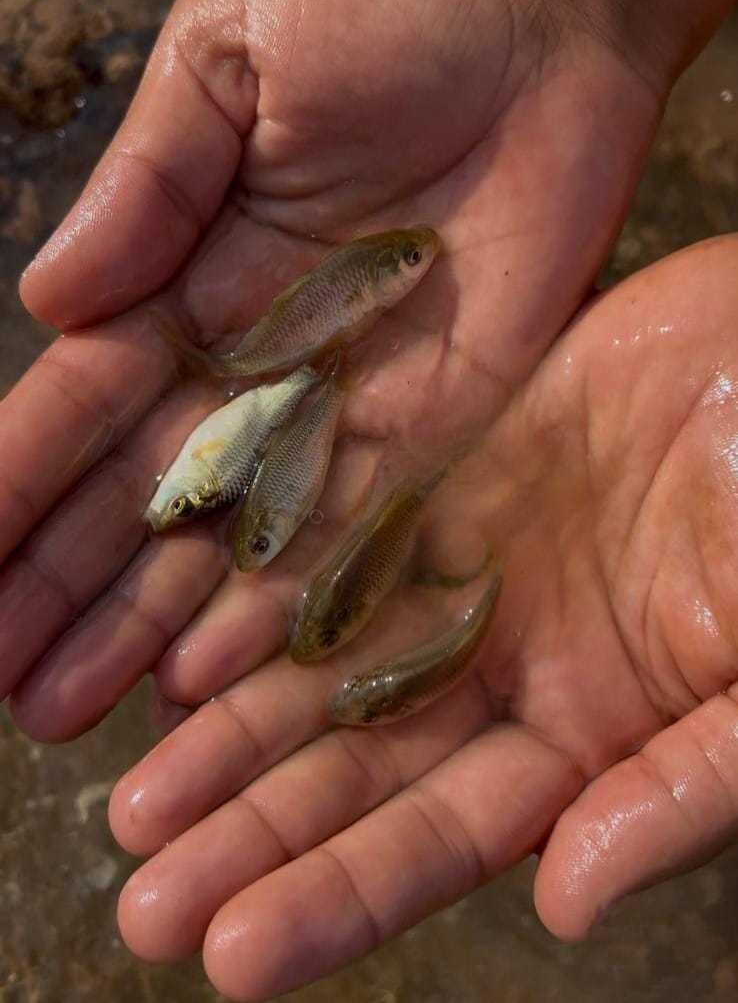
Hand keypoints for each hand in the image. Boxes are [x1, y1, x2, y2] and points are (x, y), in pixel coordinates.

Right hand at [3, 0, 659, 735]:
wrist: (549, 21)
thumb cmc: (385, 1)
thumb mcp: (233, 48)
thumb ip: (148, 176)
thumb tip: (48, 301)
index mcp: (182, 268)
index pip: (81, 402)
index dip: (16, 486)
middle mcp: (251, 356)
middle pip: (139, 493)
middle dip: (61, 585)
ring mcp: (343, 400)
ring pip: (228, 535)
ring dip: (148, 624)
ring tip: (68, 710)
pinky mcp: (440, 422)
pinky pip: (353, 529)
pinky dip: (283, 604)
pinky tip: (216, 677)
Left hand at [106, 236, 737, 1000]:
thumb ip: (684, 785)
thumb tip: (566, 902)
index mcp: (590, 729)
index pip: (444, 835)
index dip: (341, 896)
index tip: (234, 956)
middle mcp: (514, 662)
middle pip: (361, 765)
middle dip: (255, 833)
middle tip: (143, 898)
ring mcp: (476, 565)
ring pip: (330, 662)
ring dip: (234, 729)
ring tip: (131, 794)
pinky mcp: (455, 473)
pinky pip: (340, 539)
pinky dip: (265, 591)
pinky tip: (182, 642)